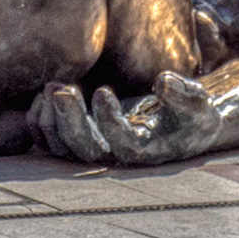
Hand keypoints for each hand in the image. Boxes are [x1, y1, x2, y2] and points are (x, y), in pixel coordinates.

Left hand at [30, 73, 222, 165]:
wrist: (180, 123)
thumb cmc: (190, 113)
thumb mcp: (197, 103)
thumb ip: (184, 93)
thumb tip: (163, 82)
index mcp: (148, 150)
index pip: (122, 145)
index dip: (108, 122)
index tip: (103, 91)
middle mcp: (118, 155)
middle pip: (84, 151)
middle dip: (69, 120)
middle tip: (62, 89)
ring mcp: (96, 148)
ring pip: (62, 148)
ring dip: (52, 117)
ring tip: (56, 86)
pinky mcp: (80, 138)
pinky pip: (48, 140)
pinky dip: (40, 120)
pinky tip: (47, 93)